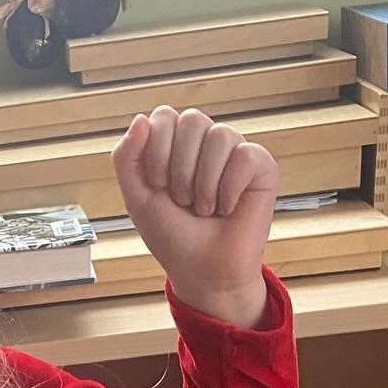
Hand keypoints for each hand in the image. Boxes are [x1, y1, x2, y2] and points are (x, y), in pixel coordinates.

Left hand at [112, 107, 277, 327]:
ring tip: (205, 209)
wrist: (202, 271)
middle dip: (180, 169)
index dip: (157, 152)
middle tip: (183, 201)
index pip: (164, 116)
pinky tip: (228, 209)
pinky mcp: (261, 165)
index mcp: (176, 144)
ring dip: (203, 184)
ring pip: (219, 135)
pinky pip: (244, 155)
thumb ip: (126, 158)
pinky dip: (228, 189)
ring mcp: (235, 151)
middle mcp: (206, 141)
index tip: (158, 186)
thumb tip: (141, 118)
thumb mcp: (137, 197)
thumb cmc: (171, 235)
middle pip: (192, 120)